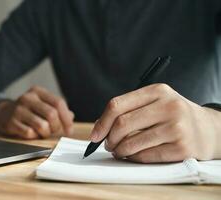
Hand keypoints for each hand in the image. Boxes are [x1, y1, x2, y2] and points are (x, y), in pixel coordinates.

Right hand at [0, 86, 73, 138]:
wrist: (2, 113)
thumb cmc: (27, 110)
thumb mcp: (41, 105)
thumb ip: (57, 109)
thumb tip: (71, 117)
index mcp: (37, 92)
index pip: (58, 103)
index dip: (66, 118)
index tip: (69, 130)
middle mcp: (27, 98)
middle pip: (52, 114)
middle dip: (56, 127)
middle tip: (53, 130)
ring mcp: (18, 110)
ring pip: (42, 126)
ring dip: (45, 133)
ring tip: (42, 132)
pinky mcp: (11, 122)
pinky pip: (30, 133)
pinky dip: (34, 136)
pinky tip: (31, 133)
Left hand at [90, 83, 220, 162]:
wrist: (209, 130)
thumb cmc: (174, 116)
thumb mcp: (156, 103)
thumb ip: (129, 110)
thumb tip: (99, 127)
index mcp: (157, 91)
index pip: (117, 105)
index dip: (101, 122)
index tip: (95, 135)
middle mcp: (169, 106)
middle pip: (122, 124)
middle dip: (109, 138)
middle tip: (107, 145)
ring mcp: (177, 127)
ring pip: (132, 143)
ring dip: (119, 151)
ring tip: (119, 151)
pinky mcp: (182, 148)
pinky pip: (145, 156)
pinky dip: (133, 158)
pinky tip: (133, 156)